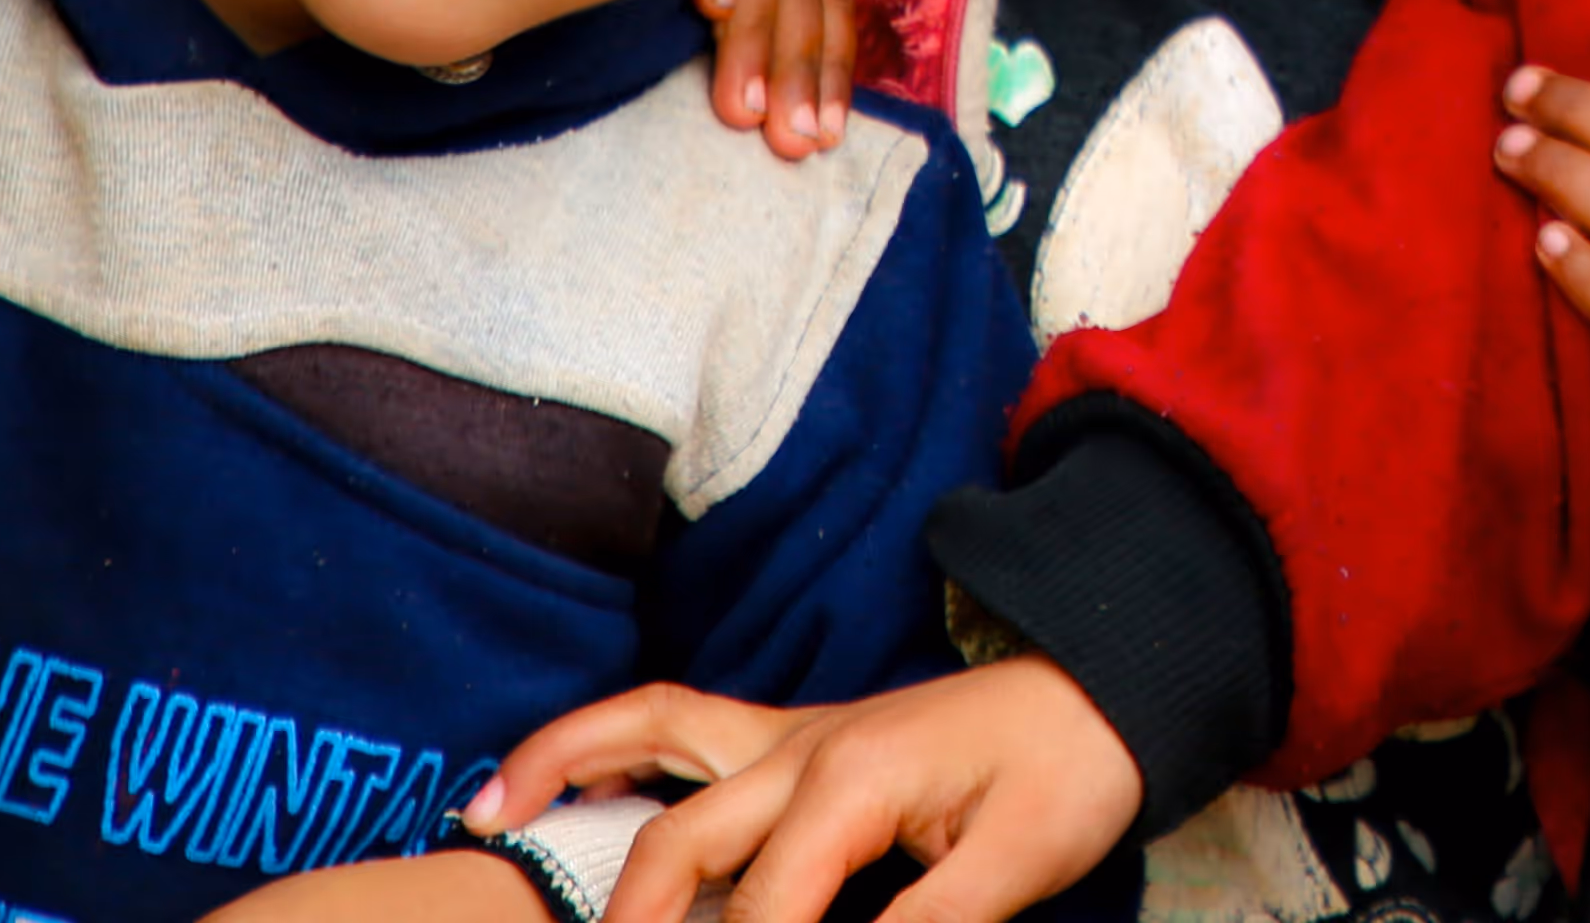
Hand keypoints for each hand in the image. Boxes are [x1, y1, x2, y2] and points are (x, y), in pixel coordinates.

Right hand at [472, 664, 1136, 922]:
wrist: (1106, 689)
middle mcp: (800, 745)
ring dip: (565, 774)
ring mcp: (789, 731)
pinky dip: (600, 741)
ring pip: (652, 743)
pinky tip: (541, 776)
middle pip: (680, 845)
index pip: (762, 912)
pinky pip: (673, 722)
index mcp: (851, 782)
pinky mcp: (791, 735)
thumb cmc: (1068, 774)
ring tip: (483, 819)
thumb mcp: (1012, 868)